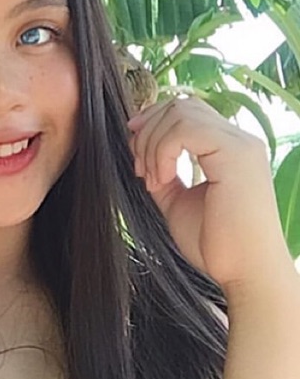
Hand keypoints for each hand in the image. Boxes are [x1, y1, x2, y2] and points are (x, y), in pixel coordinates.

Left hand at [127, 96, 295, 296]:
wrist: (243, 273)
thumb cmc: (215, 244)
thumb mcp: (176, 200)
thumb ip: (162, 173)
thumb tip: (139, 153)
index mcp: (227, 148)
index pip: (185, 110)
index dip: (152, 124)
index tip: (135, 155)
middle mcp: (238, 140)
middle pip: (180, 105)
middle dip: (147, 131)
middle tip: (139, 168)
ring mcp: (240, 145)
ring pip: (180, 112)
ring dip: (152, 143)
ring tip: (151, 178)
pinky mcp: (238, 155)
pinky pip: (185, 130)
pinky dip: (163, 150)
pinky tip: (162, 178)